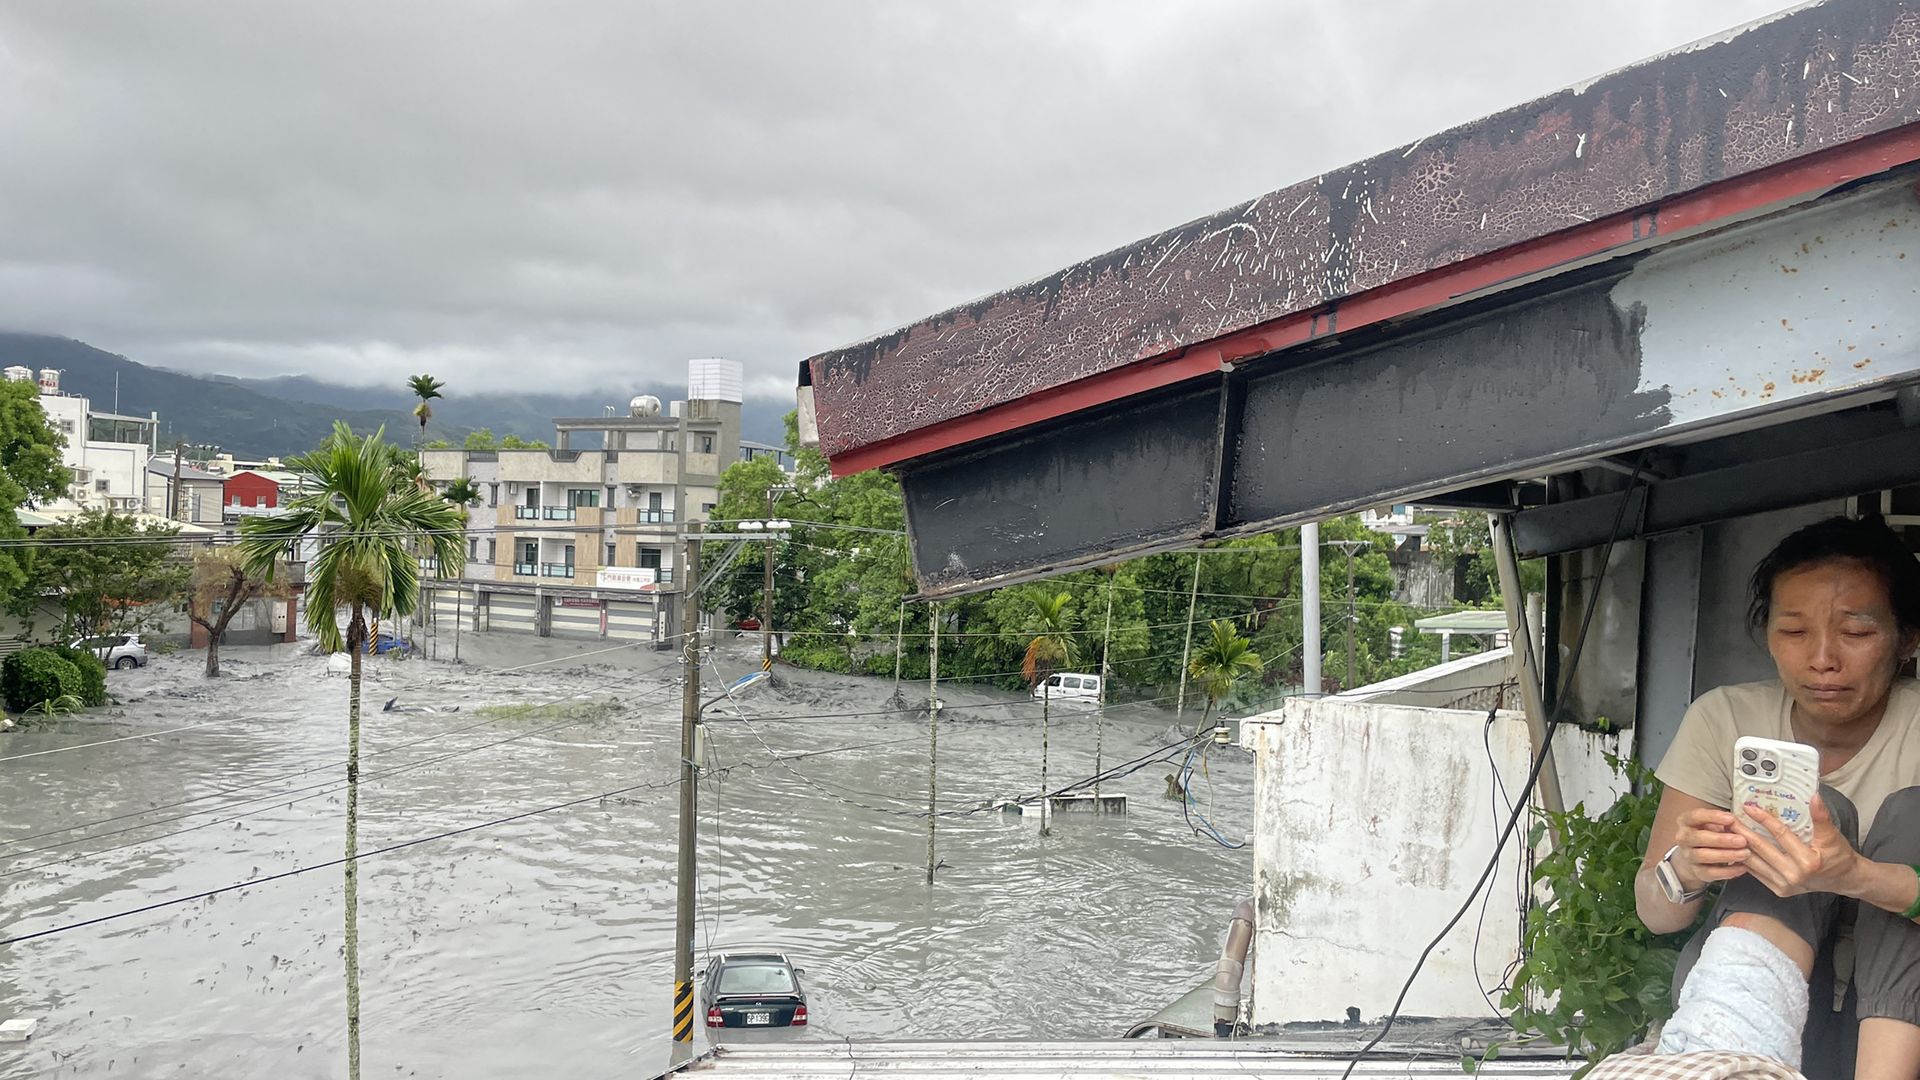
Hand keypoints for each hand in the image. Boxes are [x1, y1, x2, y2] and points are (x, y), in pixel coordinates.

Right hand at [1671, 805, 1750, 890]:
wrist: (1694, 857)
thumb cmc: (1708, 835)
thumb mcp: (1713, 824)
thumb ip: (1725, 822)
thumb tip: (1740, 822)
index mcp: (1686, 821)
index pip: (1696, 816)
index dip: (1713, 817)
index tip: (1731, 819)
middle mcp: (1683, 838)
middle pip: (1698, 837)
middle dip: (1721, 839)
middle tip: (1742, 840)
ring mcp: (1688, 855)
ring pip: (1704, 856)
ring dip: (1726, 855)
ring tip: (1745, 853)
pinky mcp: (1695, 871)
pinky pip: (1710, 872)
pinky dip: (1727, 871)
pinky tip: (1742, 867)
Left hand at [1733, 795, 1860, 897]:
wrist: (1843, 880)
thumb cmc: (1838, 856)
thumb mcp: (1832, 836)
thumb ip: (1821, 817)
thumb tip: (1814, 796)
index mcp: (1808, 861)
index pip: (1780, 835)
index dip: (1764, 819)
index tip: (1749, 807)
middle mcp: (1794, 875)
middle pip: (1761, 848)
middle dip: (1742, 831)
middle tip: (1728, 818)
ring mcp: (1784, 885)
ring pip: (1754, 862)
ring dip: (1738, 845)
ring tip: (1727, 830)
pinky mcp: (1779, 890)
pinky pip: (1756, 873)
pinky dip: (1744, 859)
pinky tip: (1734, 847)